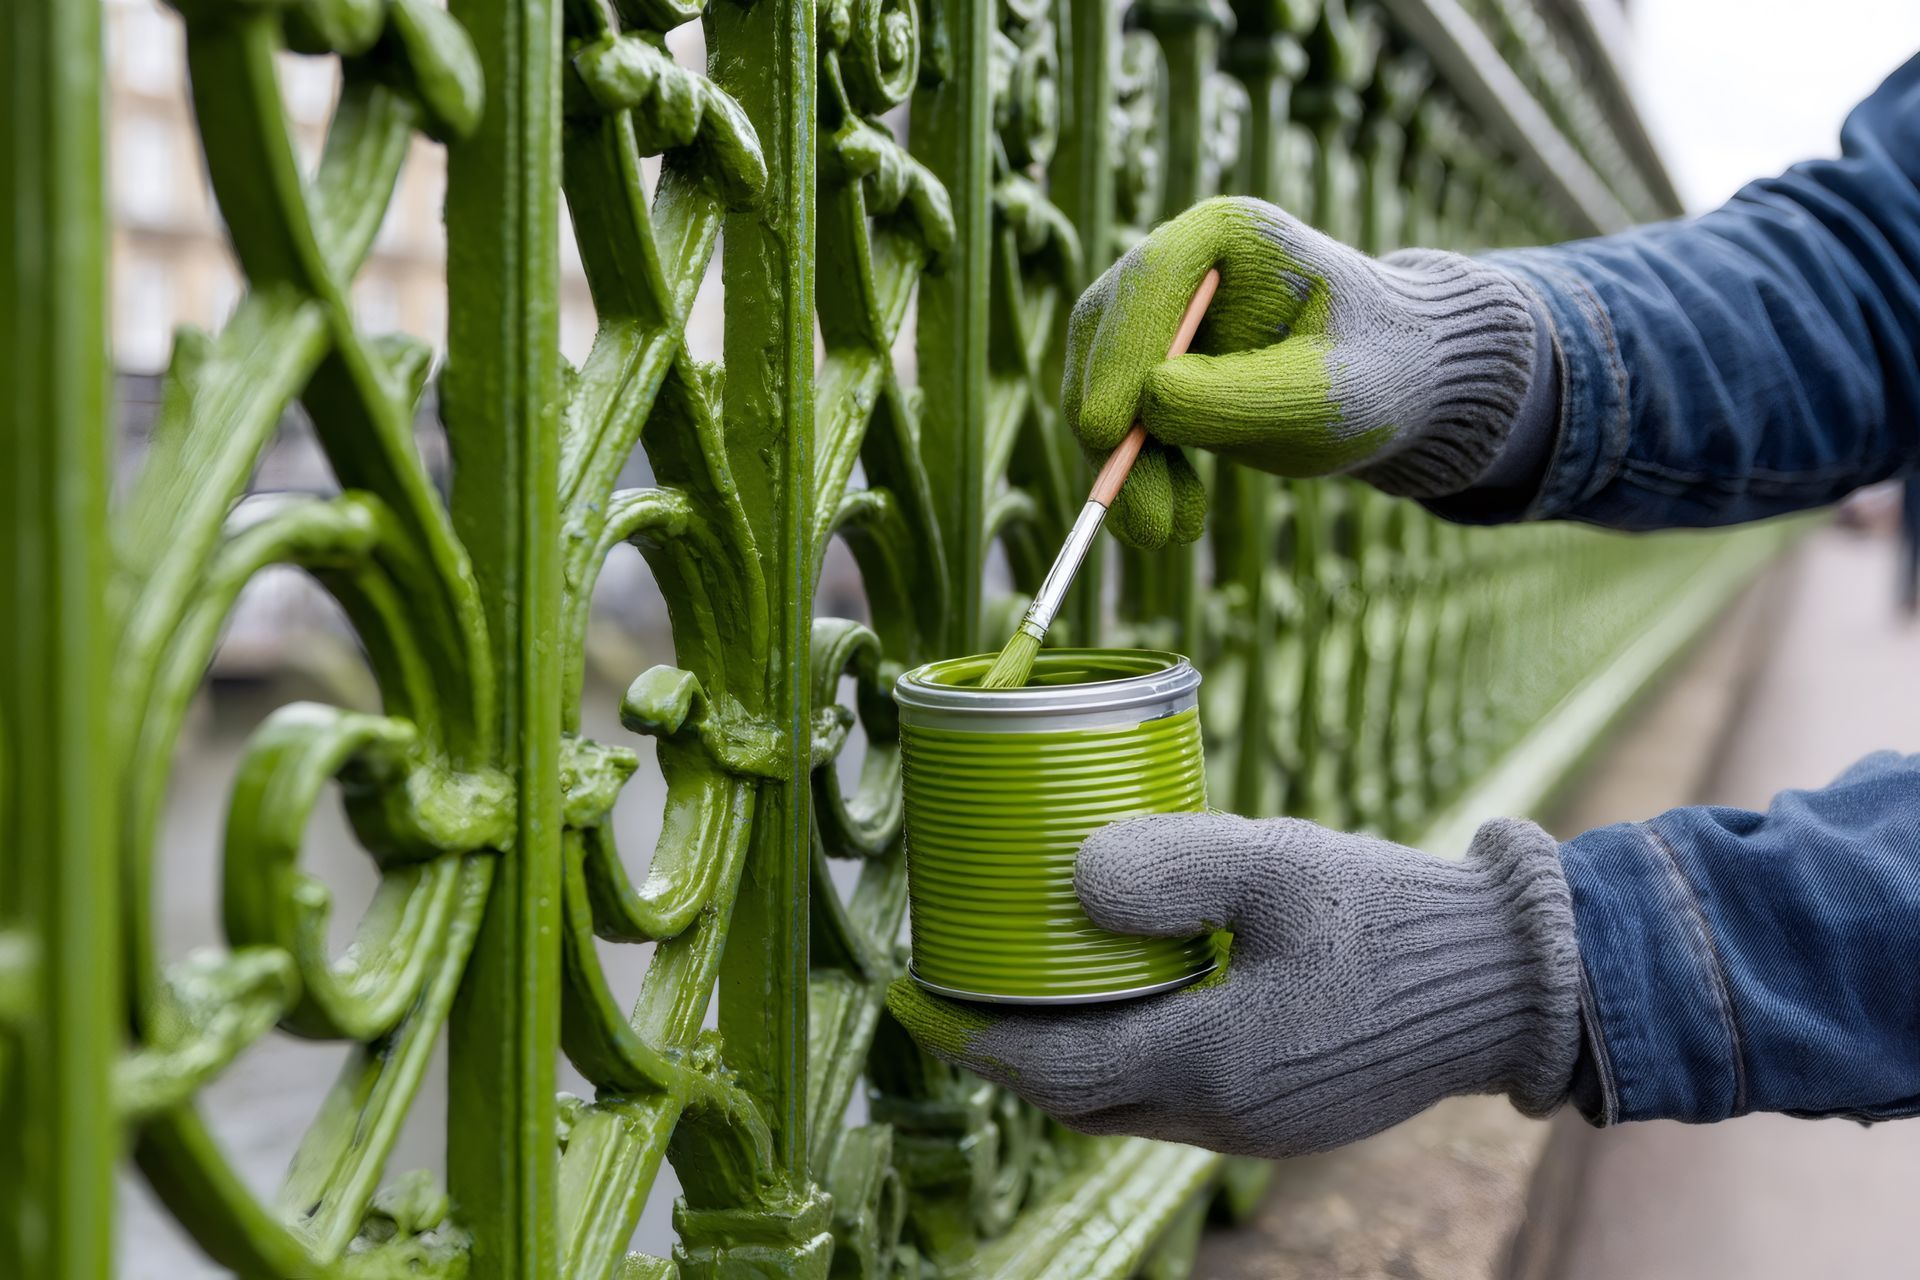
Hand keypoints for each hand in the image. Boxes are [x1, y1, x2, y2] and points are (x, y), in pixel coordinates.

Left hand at [887, 813, 1581, 1158]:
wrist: (1511, 982)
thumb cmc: (1393, 918)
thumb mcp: (1276, 865)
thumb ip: (1171, 867)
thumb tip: (1075, 879)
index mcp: (1207, 1062)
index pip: (1048, 1069)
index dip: (968, 1038)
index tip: (912, 996)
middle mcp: (1221, 1112)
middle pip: (1075, 1097)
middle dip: (1006, 1051)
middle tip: (961, 988)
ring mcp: (1257, 1123)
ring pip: (1124, 1103)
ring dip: (1066, 1056)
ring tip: (1032, 988)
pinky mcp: (1287, 1110)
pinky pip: (1173, 1096)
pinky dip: (1125, 1056)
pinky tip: (1128, 997)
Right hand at [1062, 196, 1540, 548]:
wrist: (1399, 386)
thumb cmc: (1379, 371)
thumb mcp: (1324, 394)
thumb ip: (1239, 396)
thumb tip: (1147, 407)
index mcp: (1227, 233)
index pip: (1149, 281)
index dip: (1118, 356)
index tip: (1107, 433)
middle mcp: (1179, 265)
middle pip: (1105, 338)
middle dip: (1111, 429)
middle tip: (1128, 504)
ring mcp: (1158, 318)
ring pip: (1100, 389)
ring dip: (1123, 468)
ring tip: (1167, 533)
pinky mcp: (1151, 369)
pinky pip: (1119, 425)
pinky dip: (1137, 477)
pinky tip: (1174, 522)